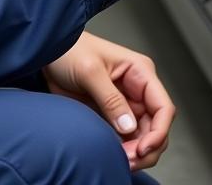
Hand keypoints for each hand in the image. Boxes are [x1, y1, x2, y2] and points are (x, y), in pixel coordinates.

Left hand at [43, 31, 174, 173]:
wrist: (48, 54)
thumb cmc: (69, 51)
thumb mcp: (89, 71)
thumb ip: (110, 99)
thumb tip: (129, 127)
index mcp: (140, 72)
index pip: (163, 107)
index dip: (159, 131)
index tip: (143, 149)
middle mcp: (138, 89)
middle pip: (156, 127)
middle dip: (147, 147)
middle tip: (128, 160)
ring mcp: (126, 104)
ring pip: (143, 137)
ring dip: (135, 153)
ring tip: (121, 161)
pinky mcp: (112, 115)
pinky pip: (125, 139)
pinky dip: (123, 151)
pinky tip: (114, 155)